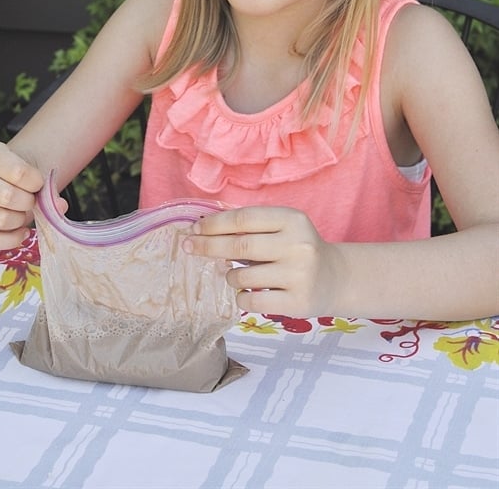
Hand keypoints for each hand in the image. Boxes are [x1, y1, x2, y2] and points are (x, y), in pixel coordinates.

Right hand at [0, 140, 43, 248]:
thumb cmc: (15, 172)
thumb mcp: (29, 167)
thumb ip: (47, 185)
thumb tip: (60, 206)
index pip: (18, 172)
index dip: (35, 182)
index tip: (38, 183)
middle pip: (7, 197)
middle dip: (28, 203)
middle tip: (30, 200)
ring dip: (20, 221)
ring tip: (23, 213)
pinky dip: (11, 239)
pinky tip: (21, 232)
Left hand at [182, 206, 341, 317]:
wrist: (335, 278)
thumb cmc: (297, 248)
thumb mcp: (282, 227)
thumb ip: (251, 226)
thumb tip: (203, 228)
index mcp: (292, 220)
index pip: (244, 219)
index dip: (214, 224)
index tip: (193, 229)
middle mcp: (298, 245)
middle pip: (239, 246)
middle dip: (208, 246)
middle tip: (188, 247)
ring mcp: (299, 275)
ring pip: (242, 277)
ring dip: (229, 276)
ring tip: (235, 275)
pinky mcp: (297, 303)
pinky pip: (251, 302)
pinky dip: (240, 298)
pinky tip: (247, 292)